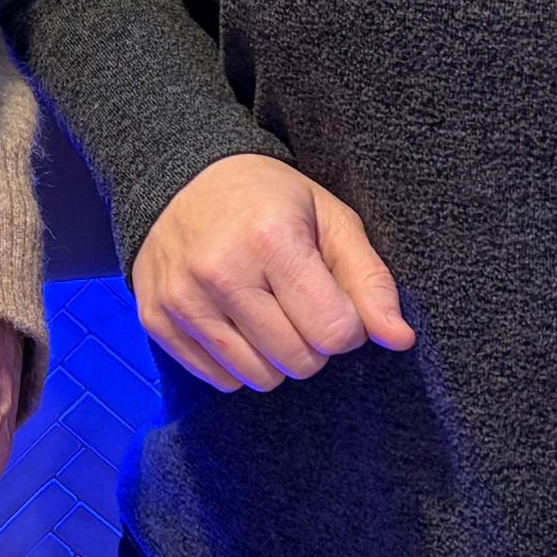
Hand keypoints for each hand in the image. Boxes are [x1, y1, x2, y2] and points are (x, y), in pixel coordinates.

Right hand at [133, 155, 414, 395]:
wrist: (181, 177)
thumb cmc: (268, 200)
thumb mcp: (330, 220)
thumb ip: (370, 280)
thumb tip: (400, 340)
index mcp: (271, 240)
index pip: (334, 332)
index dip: (347, 324)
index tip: (331, 297)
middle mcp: (220, 272)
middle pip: (299, 362)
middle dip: (311, 342)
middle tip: (297, 302)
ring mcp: (181, 299)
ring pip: (258, 378)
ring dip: (274, 355)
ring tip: (265, 310)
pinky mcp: (156, 319)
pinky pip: (219, 379)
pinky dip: (237, 360)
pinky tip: (233, 319)